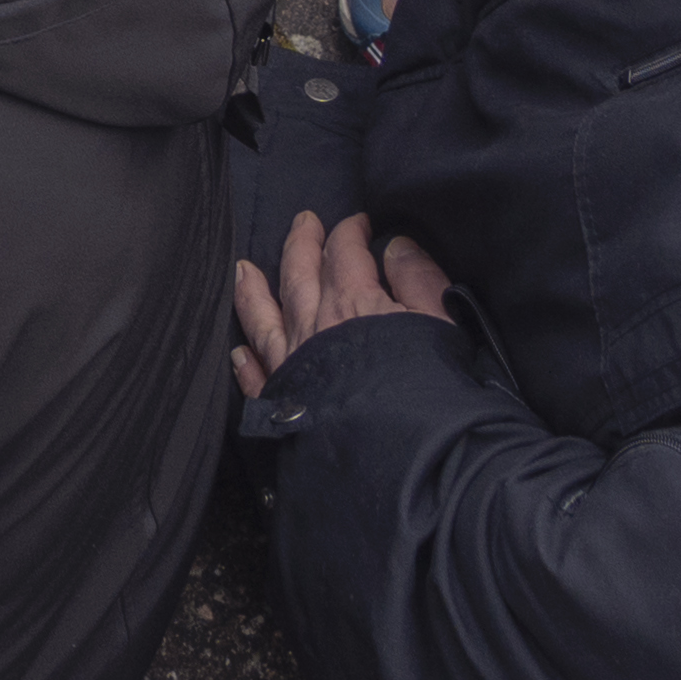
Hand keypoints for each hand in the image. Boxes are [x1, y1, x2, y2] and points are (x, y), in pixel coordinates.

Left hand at [228, 209, 453, 398]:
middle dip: (302, 244)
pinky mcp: (282, 405)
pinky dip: (247, 361)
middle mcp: (312, 326)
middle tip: (303, 222)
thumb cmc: (430, 391)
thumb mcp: (440, 325)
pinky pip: (257, 377)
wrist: (404, 457)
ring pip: (263, 317)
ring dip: (254, 290)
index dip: (350, 232)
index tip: (358, 223)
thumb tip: (397, 246)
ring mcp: (291, 364)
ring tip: (244, 269)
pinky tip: (240, 352)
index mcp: (352, 302)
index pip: (345, 252)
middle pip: (299, 272)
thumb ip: (419, 280)